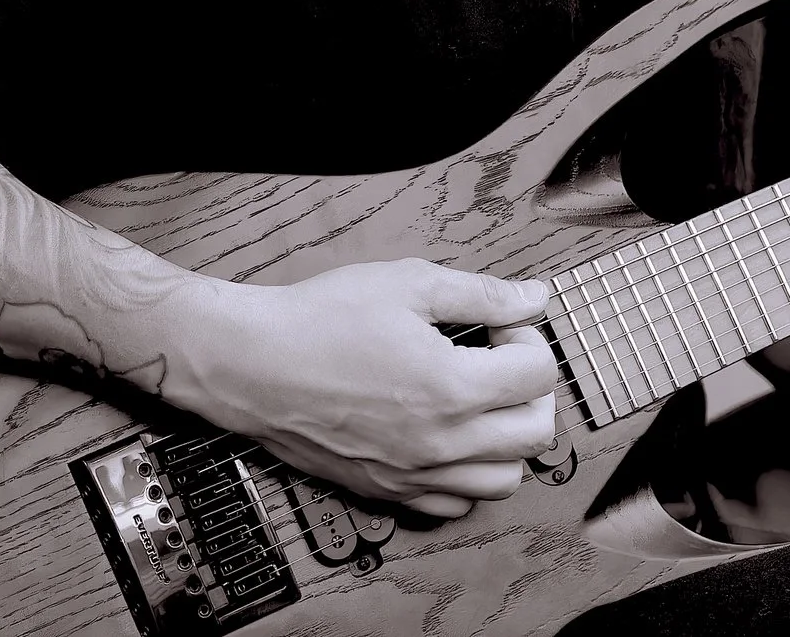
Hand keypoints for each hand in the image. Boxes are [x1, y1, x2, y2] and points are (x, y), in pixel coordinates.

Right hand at [157, 258, 558, 517]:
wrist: (250, 364)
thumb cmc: (320, 319)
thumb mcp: (407, 284)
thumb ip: (481, 292)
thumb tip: (534, 298)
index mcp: (451, 387)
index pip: (539, 375)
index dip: (529, 338)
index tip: (502, 323)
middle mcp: (440, 442)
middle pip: (535, 433)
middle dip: (533, 390)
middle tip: (504, 359)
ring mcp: (414, 474)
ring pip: (504, 481)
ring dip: (510, 440)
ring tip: (484, 402)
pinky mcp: (387, 491)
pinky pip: (456, 505)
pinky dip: (470, 477)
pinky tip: (451, 438)